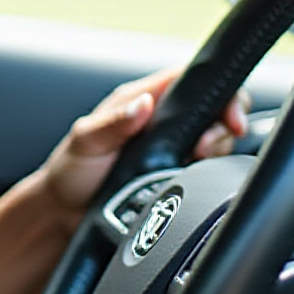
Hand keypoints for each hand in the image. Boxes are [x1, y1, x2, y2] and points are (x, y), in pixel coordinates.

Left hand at [39, 68, 247, 229]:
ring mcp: (174, 148)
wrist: (66, 214)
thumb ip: (112, 124)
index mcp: (141, 100)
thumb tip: (143, 105)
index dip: (217, 89)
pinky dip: (211, 172)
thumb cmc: (70, 171)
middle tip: (206, 147)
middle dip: (224, 123)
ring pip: (216, 138)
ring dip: (217, 149)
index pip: (191, 79)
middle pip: (214, 108)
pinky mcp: (179, 174)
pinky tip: (197, 179)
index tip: (228, 114)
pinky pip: (208, 168)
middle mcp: (162, 121)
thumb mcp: (85, 142)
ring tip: (196, 162)